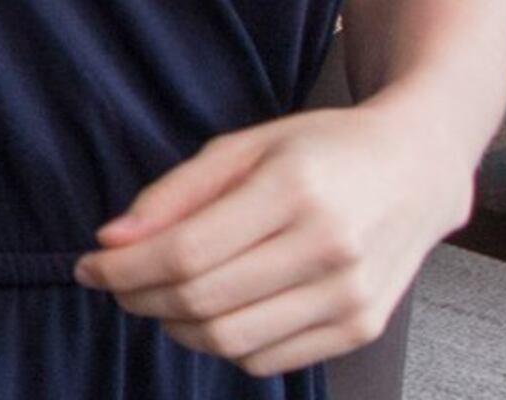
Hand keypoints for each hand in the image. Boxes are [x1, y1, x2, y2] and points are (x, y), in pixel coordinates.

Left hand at [76, 101, 469, 374]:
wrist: (418, 169)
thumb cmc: (322, 150)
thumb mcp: (243, 145)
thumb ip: (174, 193)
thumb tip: (111, 241)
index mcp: (294, 191)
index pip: (185, 253)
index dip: (123, 269)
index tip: (87, 265)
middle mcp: (330, 249)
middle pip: (203, 301)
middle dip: (139, 299)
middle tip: (114, 284)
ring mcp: (352, 296)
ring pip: (233, 340)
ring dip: (175, 327)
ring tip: (157, 298)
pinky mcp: (363, 327)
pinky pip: (270, 360)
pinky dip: (225, 345)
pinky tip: (212, 313)